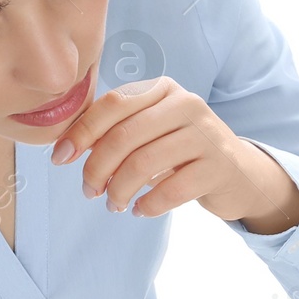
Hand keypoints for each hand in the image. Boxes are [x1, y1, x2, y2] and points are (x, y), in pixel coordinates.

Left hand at [51, 75, 298, 231]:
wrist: (238, 173)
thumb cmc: (180, 152)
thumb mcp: (149, 131)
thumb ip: (113, 130)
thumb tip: (65, 148)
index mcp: (163, 89)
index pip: (112, 104)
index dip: (81, 132)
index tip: (60, 159)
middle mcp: (186, 104)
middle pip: (123, 136)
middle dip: (97, 169)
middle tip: (90, 191)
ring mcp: (205, 134)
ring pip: (143, 164)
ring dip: (119, 190)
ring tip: (114, 204)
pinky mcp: (218, 167)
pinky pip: (171, 190)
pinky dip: (147, 204)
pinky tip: (139, 209)